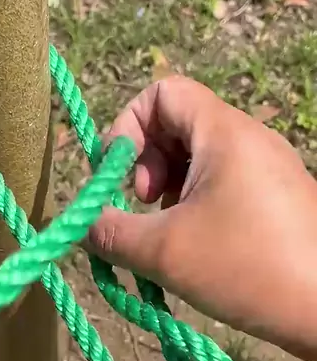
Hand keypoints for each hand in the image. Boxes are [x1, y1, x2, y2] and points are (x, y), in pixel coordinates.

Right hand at [89, 76, 316, 360]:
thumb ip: (110, 232)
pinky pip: (223, 181)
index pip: (162, 92)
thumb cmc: (248, 269)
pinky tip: (194, 247)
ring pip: (198, 156)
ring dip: (167, 188)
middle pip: (177, 123)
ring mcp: (267, 168)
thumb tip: (83, 224)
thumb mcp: (164, 252)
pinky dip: (196, 204)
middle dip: (145, 163)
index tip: (121, 179)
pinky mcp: (277, 198)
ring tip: (166, 232)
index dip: (127, 126)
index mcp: (224, 133)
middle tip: (142, 208)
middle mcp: (249, 139)